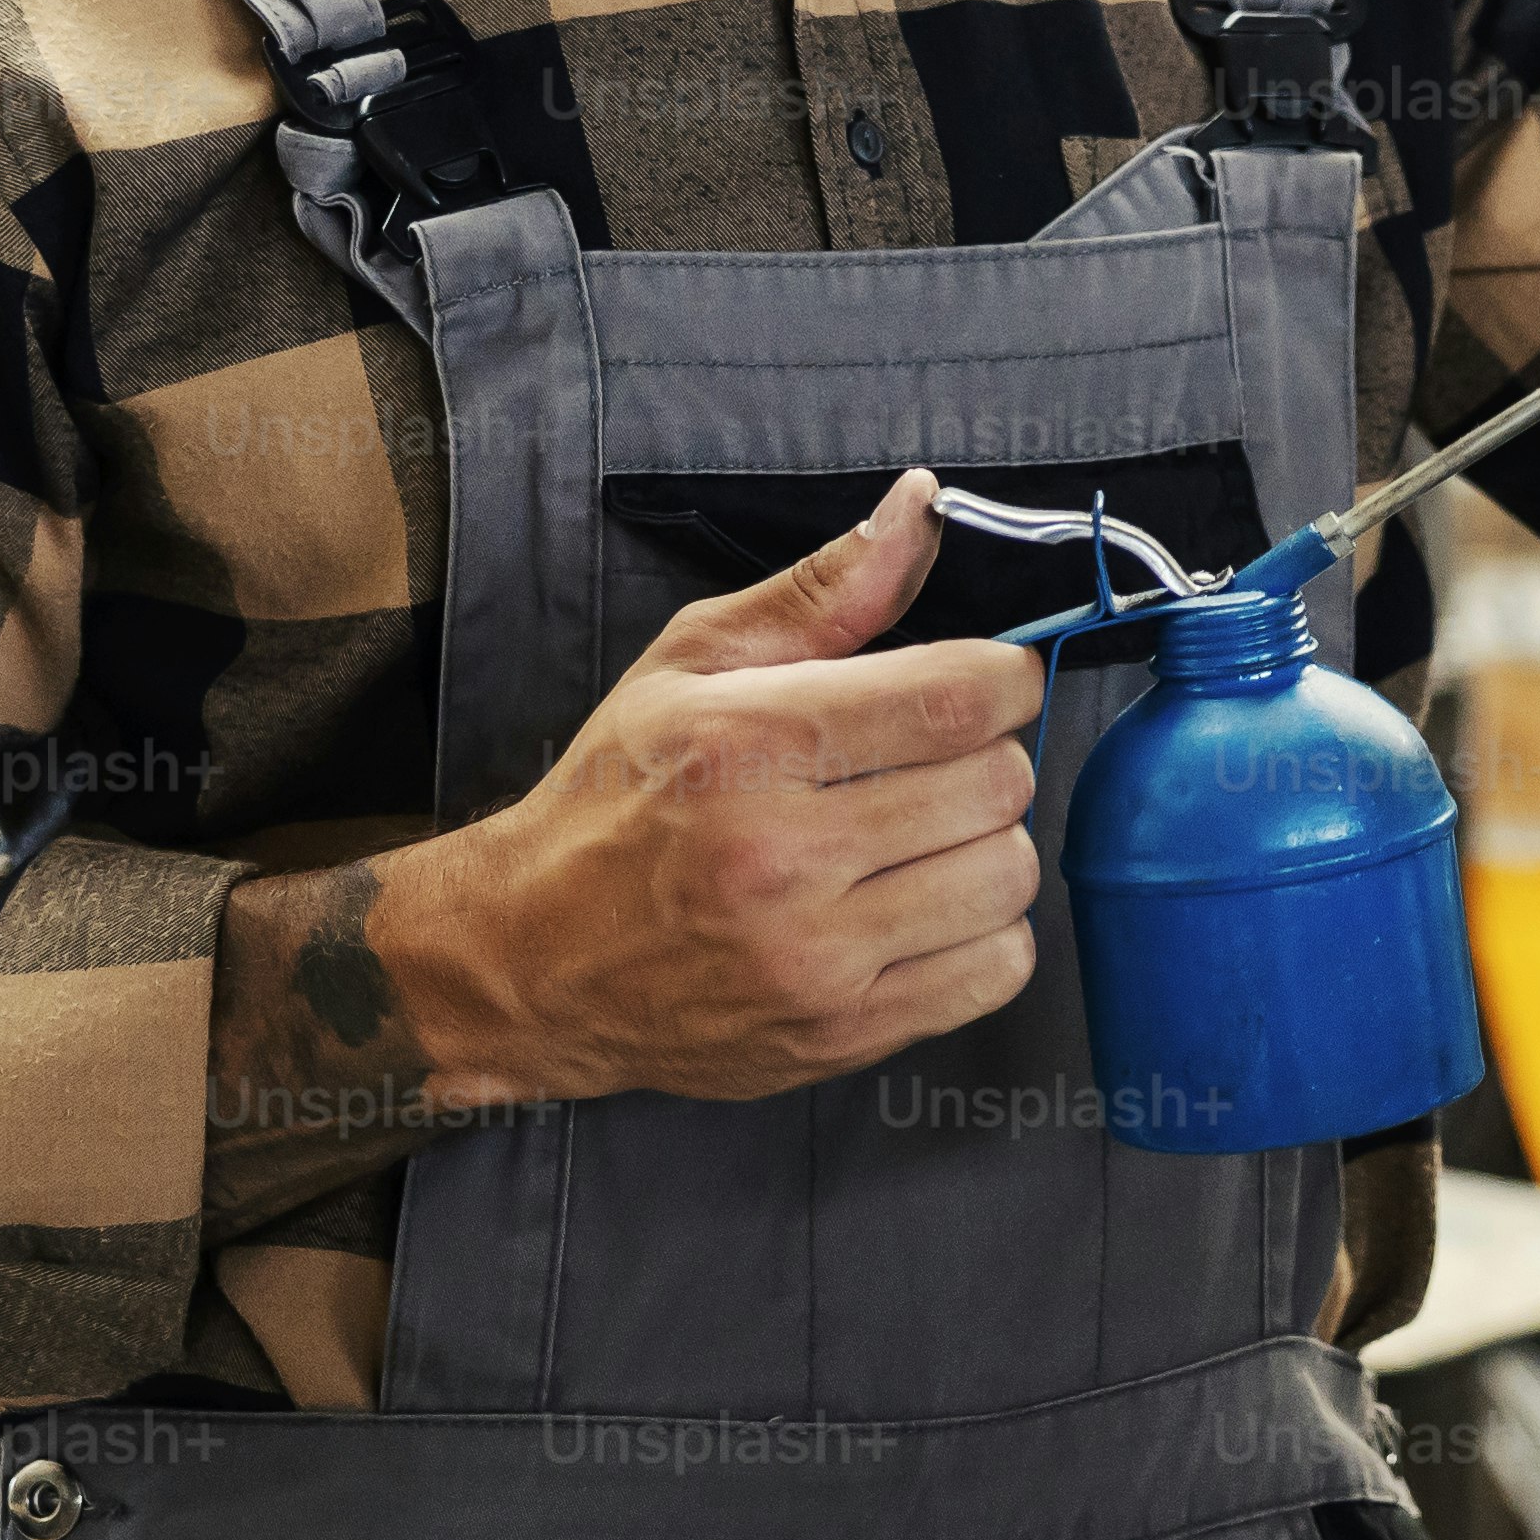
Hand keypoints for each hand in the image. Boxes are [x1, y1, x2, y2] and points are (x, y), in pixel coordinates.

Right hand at [382, 474, 1047, 1105]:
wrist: (531, 963)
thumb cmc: (614, 800)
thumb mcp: (692, 662)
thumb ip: (824, 589)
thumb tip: (921, 504)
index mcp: (749, 744)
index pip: (958, 694)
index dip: (1003, 675)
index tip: (984, 680)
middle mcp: (784, 856)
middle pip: (998, 784)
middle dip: (986, 755)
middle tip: (933, 760)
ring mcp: (816, 960)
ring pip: (1008, 878)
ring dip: (988, 845)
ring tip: (926, 835)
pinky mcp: (840, 1035)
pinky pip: (995, 972)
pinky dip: (984, 933)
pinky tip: (925, 907)